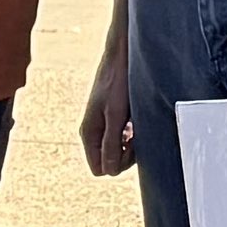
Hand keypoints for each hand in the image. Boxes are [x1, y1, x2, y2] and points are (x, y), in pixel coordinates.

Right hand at [81, 46, 137, 179]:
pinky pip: (122, 139)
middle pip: (109, 162)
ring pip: (117, 151)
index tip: (131, 145)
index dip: (119, 163)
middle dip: (126, 154)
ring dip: (130, 144)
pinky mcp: (112, 119)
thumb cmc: (118, 81)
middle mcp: (94, 132)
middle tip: (137, 135)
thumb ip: (112, 143)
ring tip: (137, 125)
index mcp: (89, 133)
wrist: (121, 56)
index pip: (100, 169)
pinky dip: (132, 134)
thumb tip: (109, 170)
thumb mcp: (116, 114)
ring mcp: (102, 126)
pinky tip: (136, 121)